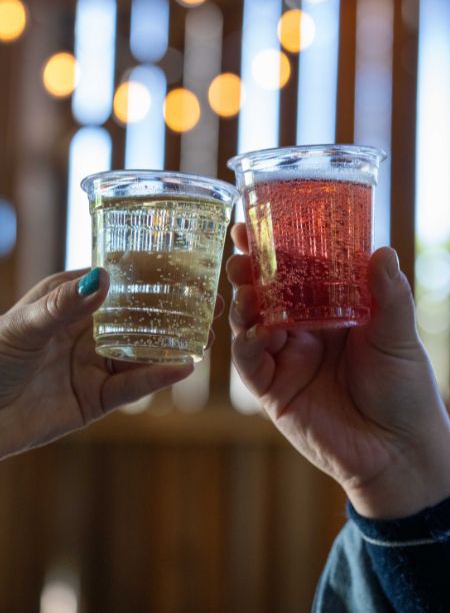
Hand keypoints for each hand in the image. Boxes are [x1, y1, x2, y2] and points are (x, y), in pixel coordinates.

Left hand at [0, 267, 198, 459]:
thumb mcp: (22, 328)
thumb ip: (63, 306)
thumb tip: (104, 279)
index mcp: (70, 301)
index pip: (120, 280)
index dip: (155, 272)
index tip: (189, 265)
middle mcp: (87, 330)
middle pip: (142, 316)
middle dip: (177, 310)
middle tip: (213, 302)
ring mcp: (94, 365)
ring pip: (145, 351)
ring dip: (176, 345)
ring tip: (208, 337)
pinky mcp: (95, 399)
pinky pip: (133, 386)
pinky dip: (158, 377)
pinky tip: (183, 367)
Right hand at [226, 224, 449, 518]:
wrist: (399, 451)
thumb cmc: (405, 389)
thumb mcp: (398, 336)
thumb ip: (388, 296)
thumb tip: (383, 250)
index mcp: (335, 310)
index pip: (302, 270)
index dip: (283, 246)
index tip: (265, 219)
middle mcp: (307, 331)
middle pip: (269, 292)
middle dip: (252, 267)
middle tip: (242, 245)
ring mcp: (288, 360)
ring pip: (252, 322)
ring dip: (244, 299)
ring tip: (244, 279)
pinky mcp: (275, 392)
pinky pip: (251, 364)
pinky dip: (246, 343)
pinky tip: (252, 327)